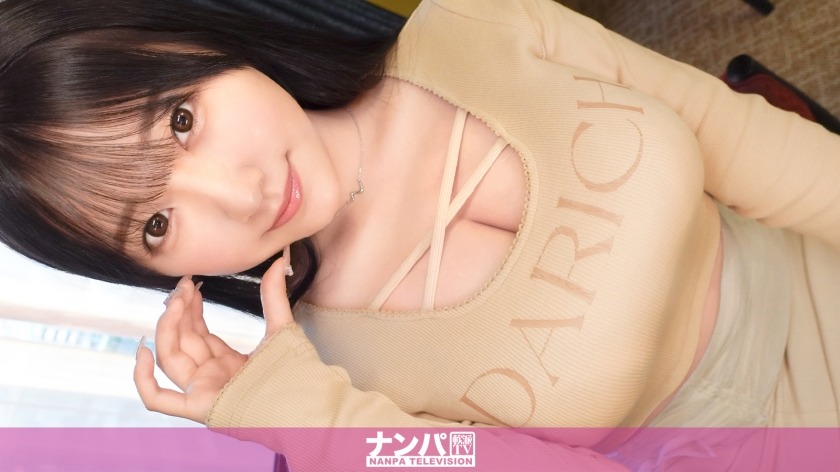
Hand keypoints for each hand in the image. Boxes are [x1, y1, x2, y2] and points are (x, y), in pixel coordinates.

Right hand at [133, 251, 294, 422]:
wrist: (307, 401)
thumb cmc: (297, 371)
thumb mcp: (281, 327)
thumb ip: (274, 296)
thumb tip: (279, 261)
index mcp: (228, 363)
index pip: (198, 333)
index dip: (190, 308)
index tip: (191, 283)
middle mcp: (212, 377)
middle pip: (182, 341)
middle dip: (179, 310)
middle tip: (184, 284)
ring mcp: (202, 392)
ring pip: (170, 358)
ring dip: (168, 326)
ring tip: (177, 298)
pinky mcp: (198, 407)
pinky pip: (158, 399)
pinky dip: (143, 379)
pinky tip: (144, 350)